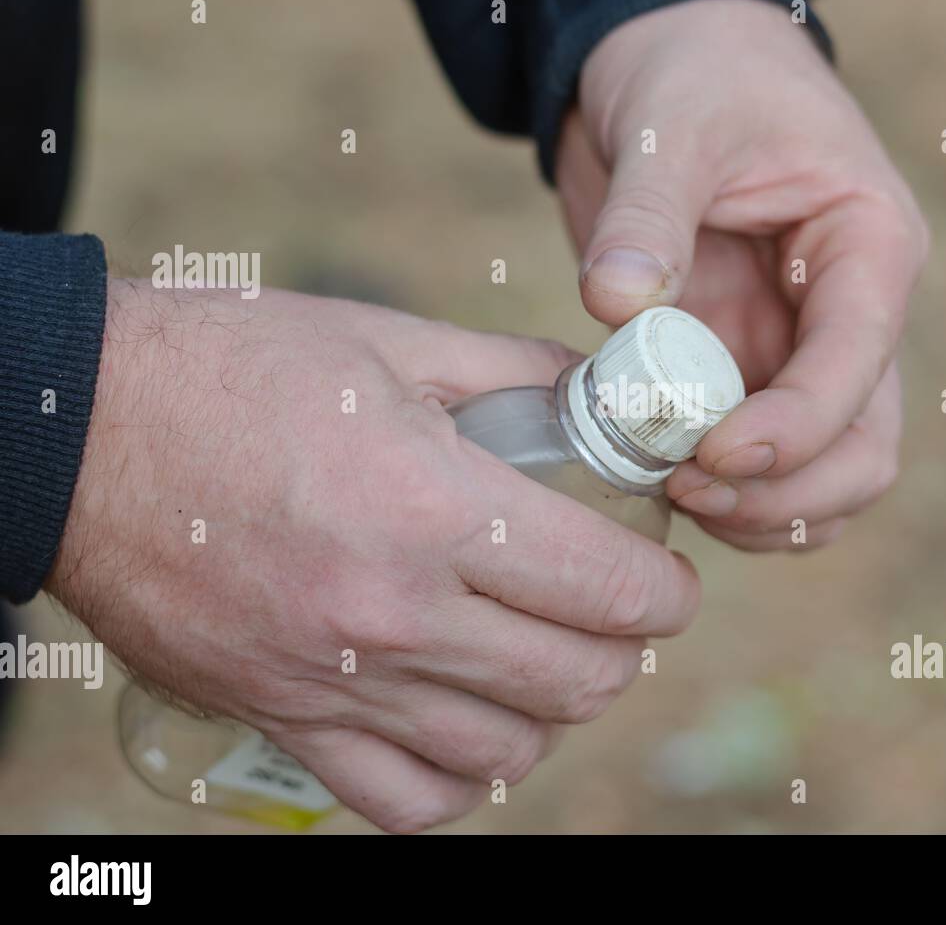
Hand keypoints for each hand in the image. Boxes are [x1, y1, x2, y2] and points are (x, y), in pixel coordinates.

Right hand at [49, 279, 699, 831]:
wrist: (80, 428)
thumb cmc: (236, 370)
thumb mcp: (391, 341)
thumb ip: (515, 371)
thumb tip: (603, 393)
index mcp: (434, 509)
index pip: (610, 590)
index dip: (668, 593)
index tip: (669, 580)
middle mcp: (392, 613)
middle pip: (576, 682)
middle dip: (627, 653)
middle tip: (619, 616)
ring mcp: (334, 681)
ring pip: (504, 753)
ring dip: (551, 714)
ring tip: (546, 663)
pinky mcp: (279, 718)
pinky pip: (403, 800)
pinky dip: (459, 779)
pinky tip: (467, 728)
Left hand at [556, 0, 927, 549]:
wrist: (675, 69)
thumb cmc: (697, 77)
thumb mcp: (670, 126)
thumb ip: (646, 216)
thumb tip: (616, 303)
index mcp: (868, 246)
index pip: (859, 363)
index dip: (794, 429)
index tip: (707, 452)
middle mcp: (852, 316)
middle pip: (865, 451)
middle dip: (785, 493)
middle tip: (687, 487)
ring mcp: (802, 355)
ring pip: (826, 481)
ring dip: (760, 513)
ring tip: (672, 492)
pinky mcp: (750, 377)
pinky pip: (766, 470)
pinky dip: (729, 499)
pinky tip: (664, 484)